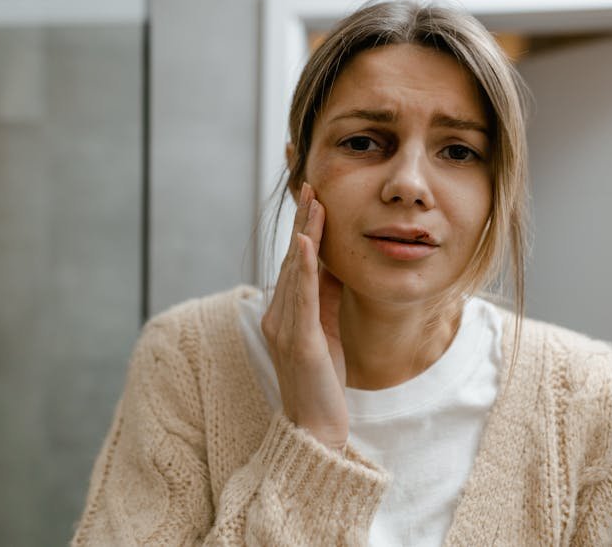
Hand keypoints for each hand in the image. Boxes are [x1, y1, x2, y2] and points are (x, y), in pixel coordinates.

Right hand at [261, 182, 346, 449]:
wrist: (315, 427)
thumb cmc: (322, 381)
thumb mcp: (328, 330)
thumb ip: (326, 298)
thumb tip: (334, 264)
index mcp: (285, 312)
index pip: (296, 263)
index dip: (305, 229)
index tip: (314, 197)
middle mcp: (278, 315)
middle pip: (292, 259)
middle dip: (303, 221)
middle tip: (310, 184)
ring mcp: (285, 327)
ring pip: (295, 271)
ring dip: (305, 233)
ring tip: (313, 201)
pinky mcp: (298, 342)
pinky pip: (300, 298)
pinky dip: (301, 267)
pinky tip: (305, 242)